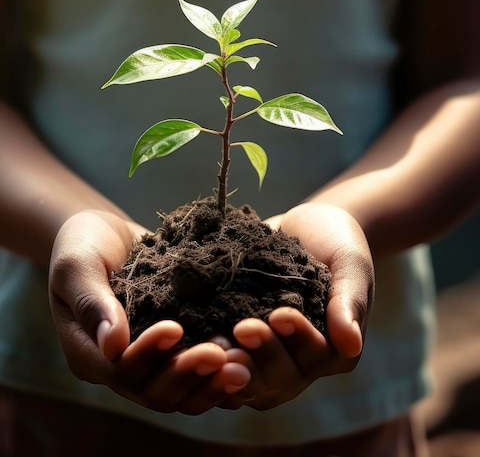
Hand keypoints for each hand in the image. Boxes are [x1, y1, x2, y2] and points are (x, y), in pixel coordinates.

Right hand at [48, 210, 250, 413]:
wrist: (111, 236)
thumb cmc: (85, 244)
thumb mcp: (77, 263)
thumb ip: (91, 300)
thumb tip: (114, 344)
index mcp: (92, 353)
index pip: (122, 370)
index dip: (149, 354)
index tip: (175, 326)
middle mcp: (123, 367)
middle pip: (157, 392)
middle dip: (190, 374)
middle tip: (224, 354)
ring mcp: (154, 361)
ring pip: (185, 391)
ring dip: (214, 381)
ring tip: (246, 363)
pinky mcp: (180, 349)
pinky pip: (203, 372)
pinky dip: (224, 368)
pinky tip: (253, 353)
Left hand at [220, 202, 373, 409]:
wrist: (304, 226)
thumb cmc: (336, 242)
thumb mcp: (349, 263)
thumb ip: (349, 300)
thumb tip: (351, 344)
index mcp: (336, 349)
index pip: (319, 357)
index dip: (299, 340)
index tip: (280, 314)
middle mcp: (303, 363)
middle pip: (283, 378)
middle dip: (263, 354)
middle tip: (242, 328)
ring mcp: (270, 359)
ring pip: (251, 380)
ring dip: (233, 364)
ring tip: (213, 343)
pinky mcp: (242, 348)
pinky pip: (226, 365)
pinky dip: (210, 361)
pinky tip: (193, 342)